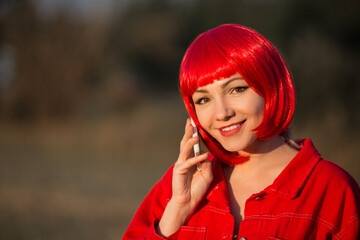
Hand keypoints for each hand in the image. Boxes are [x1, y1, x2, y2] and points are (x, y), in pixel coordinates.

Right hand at [157, 119, 212, 235]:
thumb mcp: (206, 174)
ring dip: (190, 141)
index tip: (194, 124)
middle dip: (188, 132)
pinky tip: (204, 155)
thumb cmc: (196, 189)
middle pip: (185, 143)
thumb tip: (206, 155)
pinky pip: (189, 163)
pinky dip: (197, 159)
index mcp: (189, 160)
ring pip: (185, 149)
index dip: (192, 134)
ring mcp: (180, 165)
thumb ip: (206, 164)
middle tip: (190, 121)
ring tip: (195, 133)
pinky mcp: (179, 171)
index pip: (190, 144)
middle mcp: (183, 160)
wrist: (187, 202)